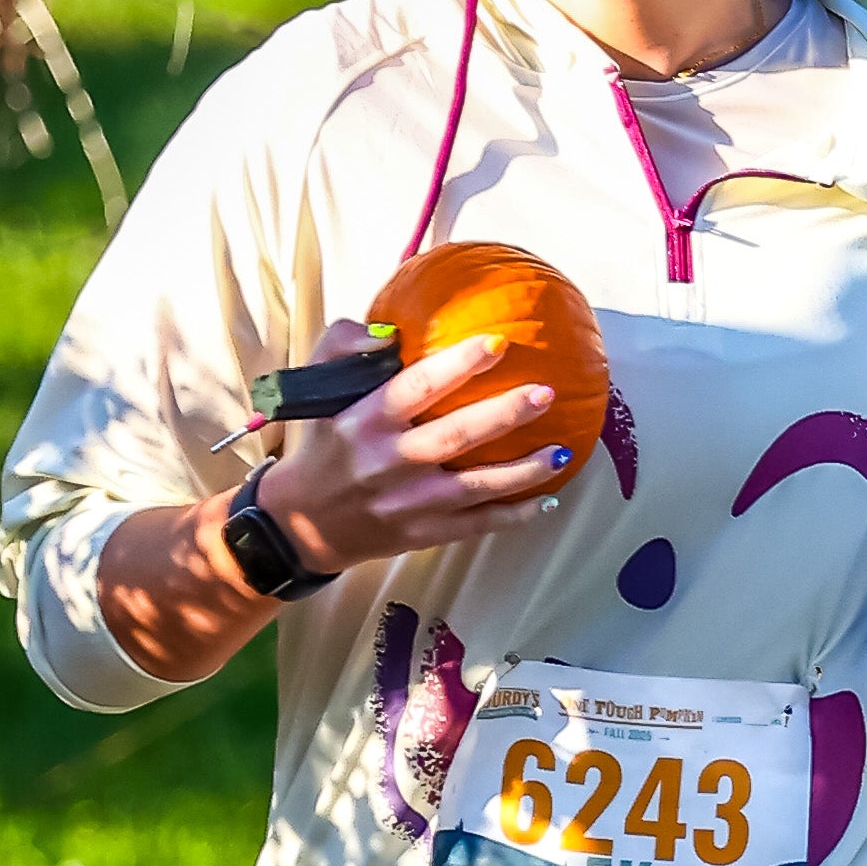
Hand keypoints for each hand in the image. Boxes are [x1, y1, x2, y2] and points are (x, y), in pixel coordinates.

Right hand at [249, 318, 575, 578]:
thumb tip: (392, 331)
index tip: (497, 343)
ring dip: (525, 471)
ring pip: (477, 487)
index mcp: (365, 419)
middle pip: (457, 435)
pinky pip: (476, 525)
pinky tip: (548, 502)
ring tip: (564, 451)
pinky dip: (514, 516)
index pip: (417, 387)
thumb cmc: (322, 444)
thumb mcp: (318, 387)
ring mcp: (409, 503)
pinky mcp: (422, 534)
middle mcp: (389, 462)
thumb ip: (346, 346)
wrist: (302, 523)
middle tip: (546, 393)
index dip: (459, 365)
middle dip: (506, 414)